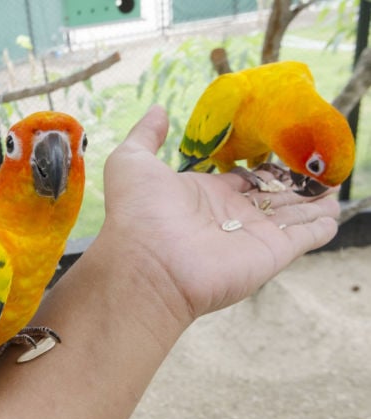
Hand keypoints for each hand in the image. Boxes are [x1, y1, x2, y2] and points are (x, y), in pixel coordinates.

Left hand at [98, 105, 339, 325]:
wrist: (147, 262)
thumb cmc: (136, 212)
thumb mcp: (132, 161)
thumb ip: (146, 134)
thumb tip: (159, 110)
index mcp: (205, 194)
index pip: (243, 179)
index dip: (262, 167)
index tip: (283, 154)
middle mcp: (231, 215)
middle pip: (271, 195)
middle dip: (293, 184)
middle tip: (318, 168)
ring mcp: (252, 235)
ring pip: (291, 214)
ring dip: (312, 202)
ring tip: (332, 186)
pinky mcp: (272, 253)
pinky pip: (304, 238)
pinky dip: (320, 227)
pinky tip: (333, 215)